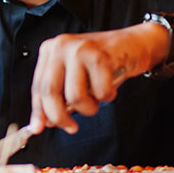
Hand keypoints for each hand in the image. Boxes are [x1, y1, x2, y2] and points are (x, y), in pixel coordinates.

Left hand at [29, 22, 168, 134]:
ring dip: (89, 107)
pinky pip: (100, 92)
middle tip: (71, 127)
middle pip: (51, 91)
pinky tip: (111, 84)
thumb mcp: (75, 77)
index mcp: (50, 51)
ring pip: (75, 96)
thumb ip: (60, 96)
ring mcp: (79, 49)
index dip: (39, 111)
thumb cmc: (104, 63)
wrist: (135, 44)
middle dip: (60, 117)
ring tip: (98, 97)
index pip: (38, 86)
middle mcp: (61, 46)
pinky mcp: (100, 55)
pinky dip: (107, 96)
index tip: (38, 128)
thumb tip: (45, 122)